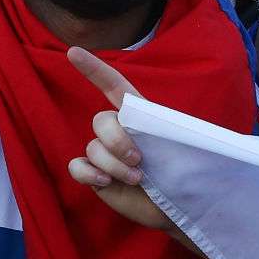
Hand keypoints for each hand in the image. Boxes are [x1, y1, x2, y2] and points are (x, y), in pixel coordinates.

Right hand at [63, 46, 176, 234]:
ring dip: (114, 165)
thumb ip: (173, 129)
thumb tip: (179, 121)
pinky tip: (105, 182)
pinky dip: (89, 174)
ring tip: (137, 178)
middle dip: (118, 140)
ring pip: (92, 147)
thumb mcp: (186, 145)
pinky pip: (76, 166)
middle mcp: (119, 131)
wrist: (179, 207)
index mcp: (140, 116)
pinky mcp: (95, 175)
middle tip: (139, 159)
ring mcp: (104, 153)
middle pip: (100, 120)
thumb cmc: (186, 173)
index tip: (73, 51)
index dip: (94, 69)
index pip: (114, 86)